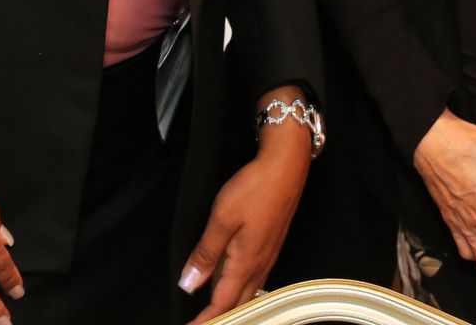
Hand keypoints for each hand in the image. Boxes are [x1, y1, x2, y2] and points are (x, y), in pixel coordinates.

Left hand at [180, 86, 311, 322]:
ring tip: (210, 309)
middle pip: (238, 304)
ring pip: (247, 292)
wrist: (286, 166)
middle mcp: (260, 265)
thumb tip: (189, 284)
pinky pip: (253, 277)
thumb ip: (206, 253)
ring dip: (229, 304)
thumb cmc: (255, 188)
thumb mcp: (222, 219)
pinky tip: (228, 281)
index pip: (223, 305)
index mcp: (246, 263)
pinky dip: (238, 288)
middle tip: (199, 322)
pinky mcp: (270, 245)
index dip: (205, 321)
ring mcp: (267, 255)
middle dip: (220, 317)